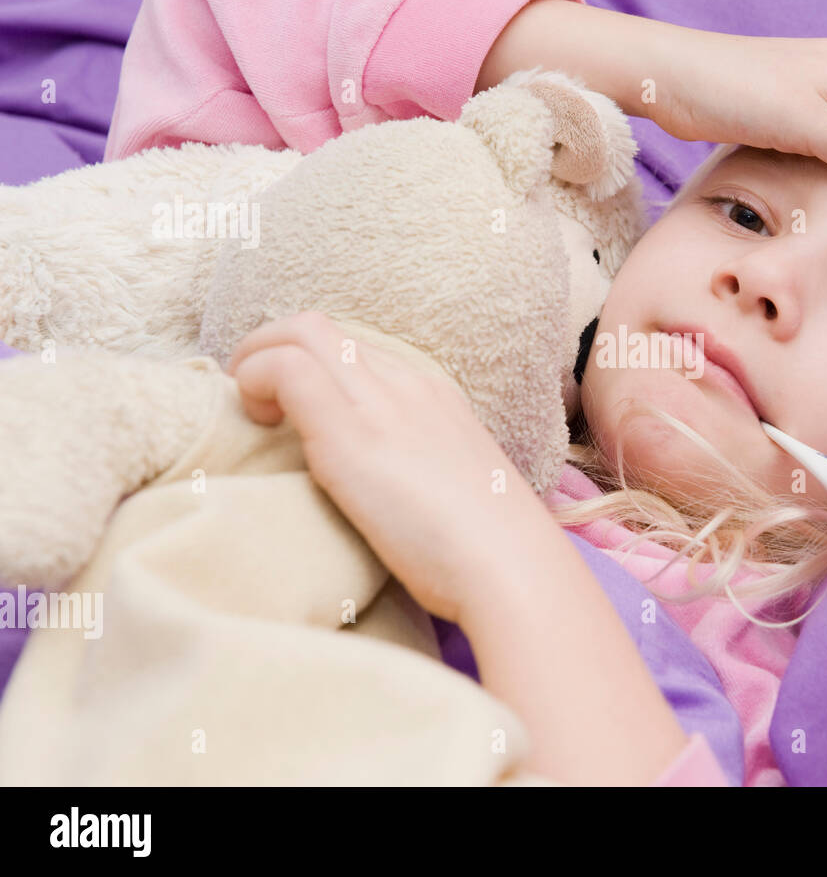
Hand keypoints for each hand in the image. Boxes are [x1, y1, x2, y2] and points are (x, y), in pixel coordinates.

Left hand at [225, 311, 540, 622]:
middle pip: (319, 327)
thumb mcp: (450, 489)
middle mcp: (407, 381)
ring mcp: (380, 398)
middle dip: (268, 350)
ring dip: (254, 361)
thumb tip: (390, 492)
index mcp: (434, 395)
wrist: (509, 564)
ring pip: (298, 332)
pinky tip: (262, 429)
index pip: (353, 350)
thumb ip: (417, 470)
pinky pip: (283, 368)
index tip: (289, 410)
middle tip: (255, 403)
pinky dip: (254, 382)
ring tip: (251, 413)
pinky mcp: (349, 426)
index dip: (309, 369)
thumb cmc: (485, 550)